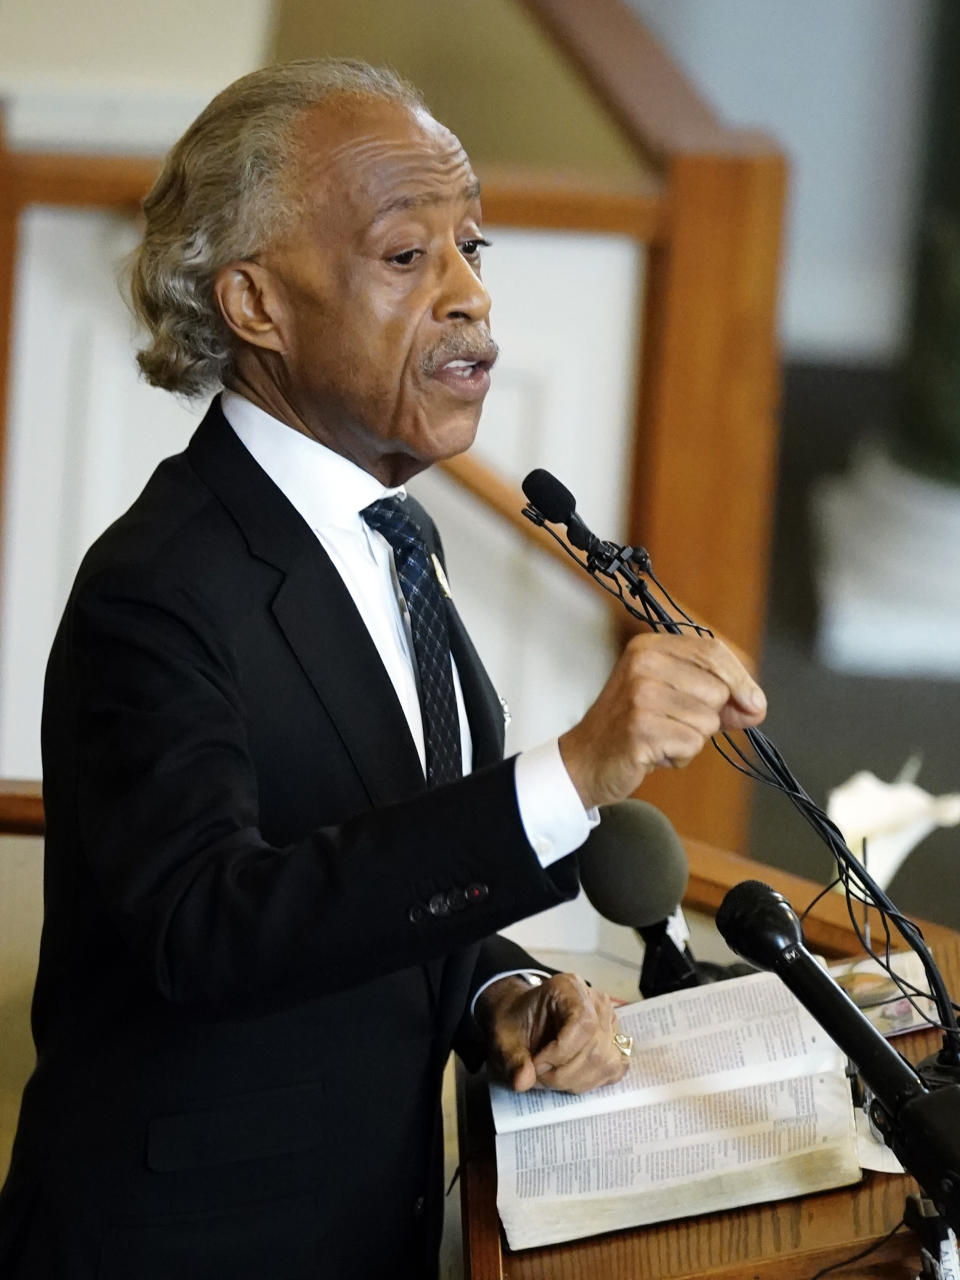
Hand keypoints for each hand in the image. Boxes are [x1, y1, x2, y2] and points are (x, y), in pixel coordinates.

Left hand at [475, 972, 628, 1093]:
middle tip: (538, 1075)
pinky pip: (613, 1070)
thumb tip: (523, 1082)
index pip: (583, 1023)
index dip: (562, 1052)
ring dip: (575, 1081)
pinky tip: (569, 1077)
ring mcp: (610, 1021)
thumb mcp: (504, 1036)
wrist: (524, 1017)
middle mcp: (596, 1001)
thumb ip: (512, 1059)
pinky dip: (590, 1081)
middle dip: (563, 1073)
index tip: (537, 1065)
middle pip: (595, 1049)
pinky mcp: (616, 1040)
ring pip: (606, 1063)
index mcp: (568, 988)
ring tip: (550, 1076)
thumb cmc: (517, 1021)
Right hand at [558, 633, 765, 809]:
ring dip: (691, 739)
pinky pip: (692, 744)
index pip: (713, 652)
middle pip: (717, 689)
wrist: (585, 760)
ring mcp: (640, 696)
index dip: (741, 679)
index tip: (755, 704)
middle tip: (673, 724)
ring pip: (708, 721)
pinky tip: (653, 753)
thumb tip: (756, 706)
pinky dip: (679, 756)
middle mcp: (643, 665)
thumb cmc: (632, 726)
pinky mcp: (640, 729)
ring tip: (659, 738)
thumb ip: (717, 697)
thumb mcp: (672, 697)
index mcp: (649, 647)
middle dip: (708, 716)